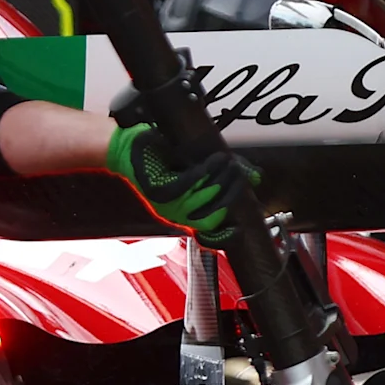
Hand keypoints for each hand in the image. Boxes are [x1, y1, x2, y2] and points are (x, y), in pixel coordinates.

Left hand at [105, 122, 259, 244]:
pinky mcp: (158, 188)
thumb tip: (255, 178)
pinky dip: (205, 172)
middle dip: (231, 193)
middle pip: (212, 216)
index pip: (209, 234)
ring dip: (220, 180)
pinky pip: (188, 184)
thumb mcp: (198, 169)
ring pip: (203, 200)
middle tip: (238, 172)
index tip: (237, 230)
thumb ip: (225, 175)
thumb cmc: (163, 156)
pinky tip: (215, 160)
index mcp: (186, 214)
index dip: (224, 236)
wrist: (129, 147)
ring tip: (229, 163)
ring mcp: (166, 203)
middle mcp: (176, 213)